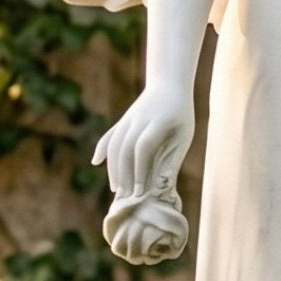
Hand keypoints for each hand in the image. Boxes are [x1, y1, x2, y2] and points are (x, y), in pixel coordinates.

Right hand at [95, 84, 194, 202]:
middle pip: (125, 148)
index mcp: (159, 121)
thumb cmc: (181, 115)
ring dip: (113, 168)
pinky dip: (101, 148)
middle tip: (126, 198)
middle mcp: (139, 119)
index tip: (140, 192)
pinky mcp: (123, 120)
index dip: (140, 171)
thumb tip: (163, 187)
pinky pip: (109, 134)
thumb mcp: (184, 136)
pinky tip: (95, 162)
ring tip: (116, 189)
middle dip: (124, 175)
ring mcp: (128, 118)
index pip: (143, 147)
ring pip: (114, 144)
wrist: (168, 82)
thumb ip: (173, 160)